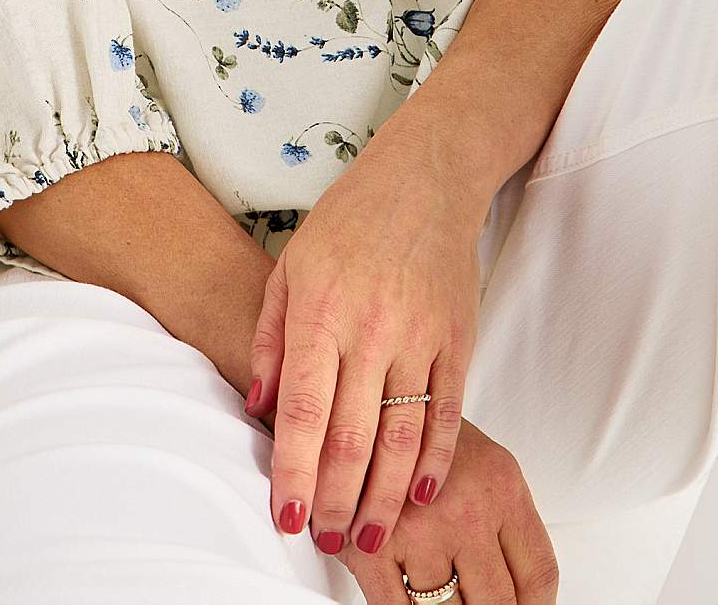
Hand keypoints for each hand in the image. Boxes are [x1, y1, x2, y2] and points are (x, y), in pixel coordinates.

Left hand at [244, 119, 487, 554]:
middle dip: (336, 500)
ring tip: (366, 536)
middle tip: (325, 540)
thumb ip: (271, 337)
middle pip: (352, 437)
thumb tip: (259, 406)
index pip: (304, 411)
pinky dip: (436, 461)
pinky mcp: (458, 340)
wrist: (425, 177)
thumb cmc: (350, 219)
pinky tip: (420, 494)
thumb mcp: (291, 266)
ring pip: (402, 438)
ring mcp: (420, 336)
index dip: (295, 472)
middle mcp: (371, 328)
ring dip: (383, 498)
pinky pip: (448, 414)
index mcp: (321, 310)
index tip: (286, 517)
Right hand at [333, 418, 559, 603]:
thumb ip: (508, 526)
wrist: (366, 406)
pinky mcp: (371, 546)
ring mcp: (418, 530)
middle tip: (476, 601)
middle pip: (498, 602)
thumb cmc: (427, 439)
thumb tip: (525, 596)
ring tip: (438, 592)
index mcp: (501, 487)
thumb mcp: (486, 468)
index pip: (537, 575)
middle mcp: (464, 510)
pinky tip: (406, 596)